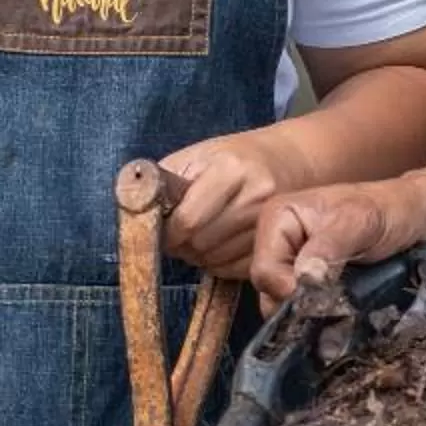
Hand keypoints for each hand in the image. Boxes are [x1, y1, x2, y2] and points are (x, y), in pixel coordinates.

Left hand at [157, 132, 310, 281]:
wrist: (288, 160)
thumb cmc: (232, 157)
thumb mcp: (197, 155)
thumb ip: (166, 180)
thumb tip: (137, 210)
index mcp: (231, 169)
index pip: (187, 219)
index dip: (168, 231)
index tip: (162, 230)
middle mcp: (255, 195)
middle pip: (201, 244)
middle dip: (182, 244)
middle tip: (179, 234)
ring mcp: (269, 222)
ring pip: (216, 261)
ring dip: (198, 256)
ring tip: (198, 237)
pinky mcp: (276, 242)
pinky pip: (235, 270)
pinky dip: (219, 264)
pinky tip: (217, 246)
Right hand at [250, 179, 425, 306]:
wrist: (412, 218)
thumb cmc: (387, 210)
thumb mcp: (360, 221)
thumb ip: (329, 247)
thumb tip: (303, 280)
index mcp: (278, 219)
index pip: (264, 270)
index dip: (287, 290)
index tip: (320, 297)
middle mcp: (278, 244)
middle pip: (269, 292)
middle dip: (299, 306)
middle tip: (335, 309)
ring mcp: (293, 267)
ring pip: (285, 307)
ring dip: (311, 316)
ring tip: (342, 313)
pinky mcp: (309, 285)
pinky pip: (303, 311)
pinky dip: (320, 319)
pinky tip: (341, 318)